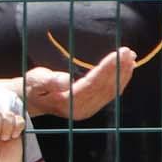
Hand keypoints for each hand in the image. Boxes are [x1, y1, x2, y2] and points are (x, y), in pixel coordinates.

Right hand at [22, 48, 137, 121]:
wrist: (30, 100)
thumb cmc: (32, 87)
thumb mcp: (34, 81)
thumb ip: (49, 81)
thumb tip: (66, 80)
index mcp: (68, 103)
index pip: (93, 83)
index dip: (107, 68)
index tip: (118, 53)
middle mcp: (81, 110)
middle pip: (104, 87)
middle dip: (118, 69)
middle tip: (128, 52)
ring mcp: (88, 110)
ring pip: (110, 91)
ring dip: (122, 74)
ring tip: (131, 57)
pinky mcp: (92, 107)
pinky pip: (110, 94)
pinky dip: (120, 80)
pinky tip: (126, 69)